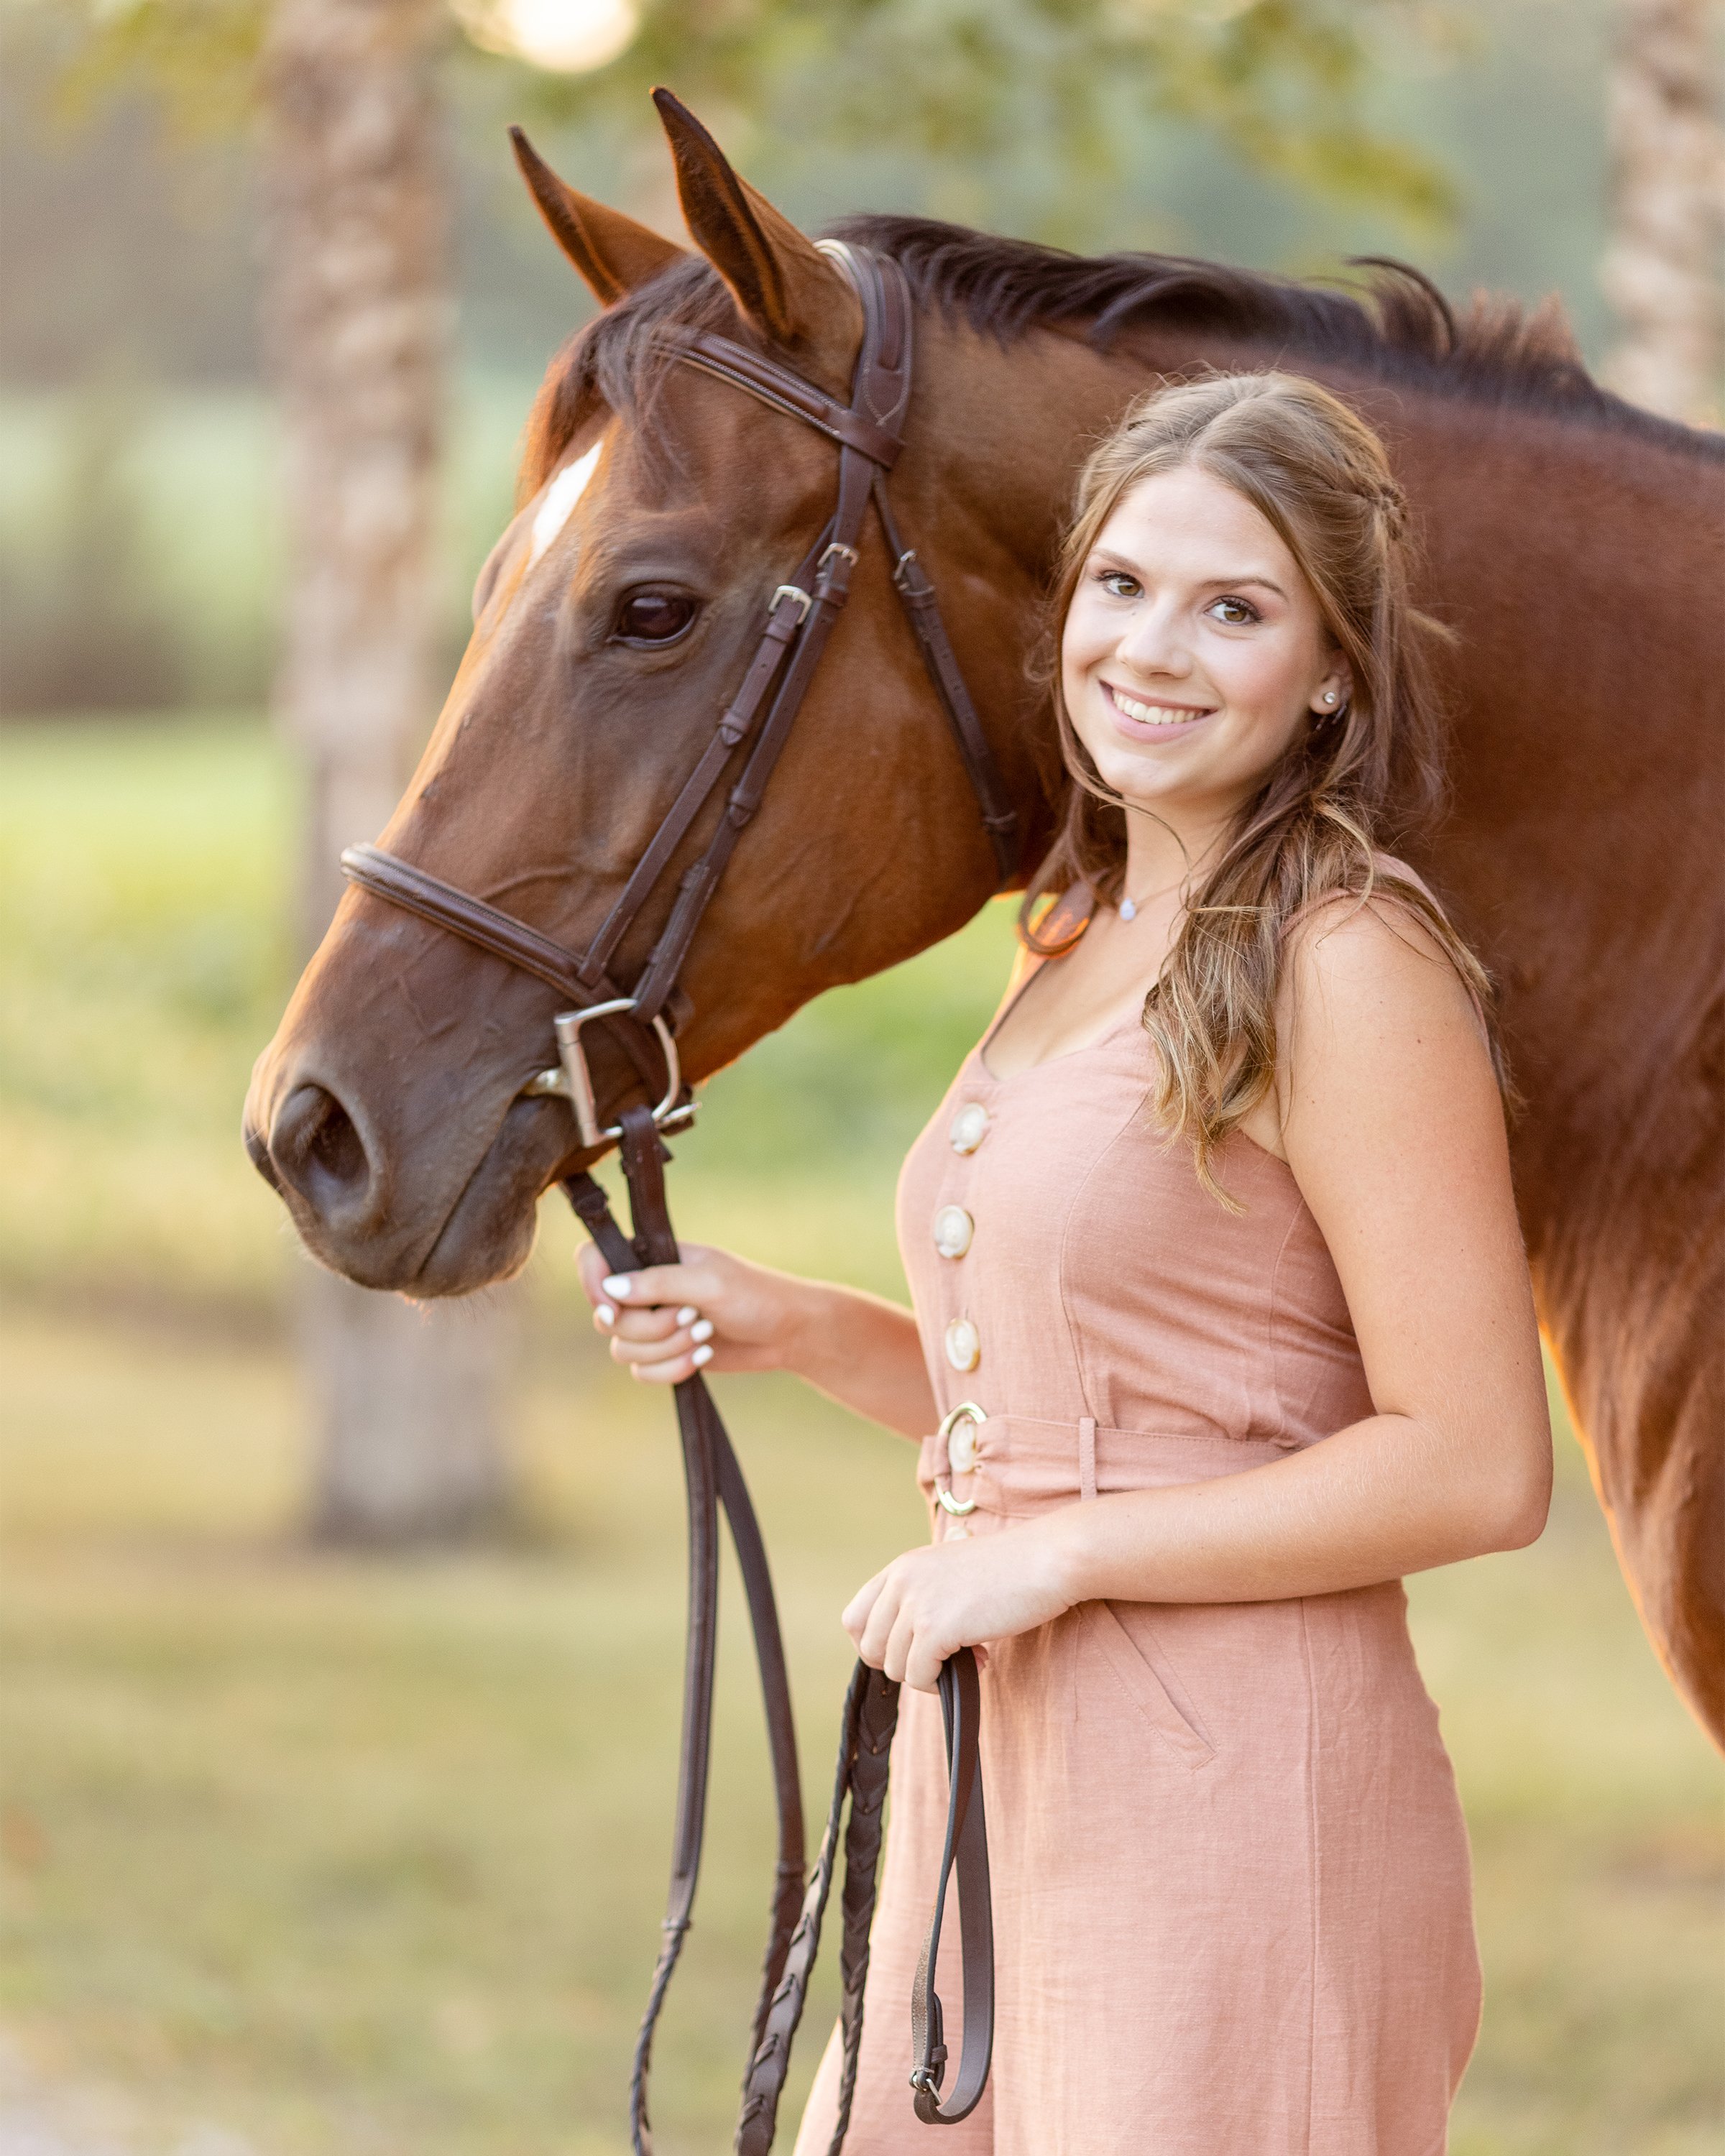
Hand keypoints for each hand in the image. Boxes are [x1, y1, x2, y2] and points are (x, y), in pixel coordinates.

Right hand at [575, 1239, 809, 1385]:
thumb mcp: (709, 1283)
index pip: (593, 1259)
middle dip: (652, 1328)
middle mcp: (645, 1289)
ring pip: (624, 1349)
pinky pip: (642, 1373)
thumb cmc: (756, 1296)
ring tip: (705, 1334)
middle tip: (694, 1317)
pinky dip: (672, 1370)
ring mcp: (654, 1323)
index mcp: (652, 1257)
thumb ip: (659, 1282)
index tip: (615, 1309)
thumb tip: (610, 1288)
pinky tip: (704, 1356)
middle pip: (608, 1318)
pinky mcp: (665, 1353)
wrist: (788, 1333)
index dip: (592, 1285)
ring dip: (667, 1349)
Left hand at [842, 1523, 1077, 1692]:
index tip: (907, 1653)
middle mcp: (902, 1581)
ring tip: (968, 1658)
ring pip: (894, 1667)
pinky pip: (918, 1675)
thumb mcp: (951, 1574)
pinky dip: (940, 1682)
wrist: (1046, 1559)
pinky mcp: (935, 1628)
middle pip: (869, 1647)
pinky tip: (978, 1662)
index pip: (854, 1617)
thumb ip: (924, 1599)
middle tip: (940, 1660)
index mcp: (902, 1567)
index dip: (875, 1645)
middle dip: (901, 1664)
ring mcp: (916, 1603)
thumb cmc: (1011, 1569)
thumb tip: (910, 1649)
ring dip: (927, 1674)